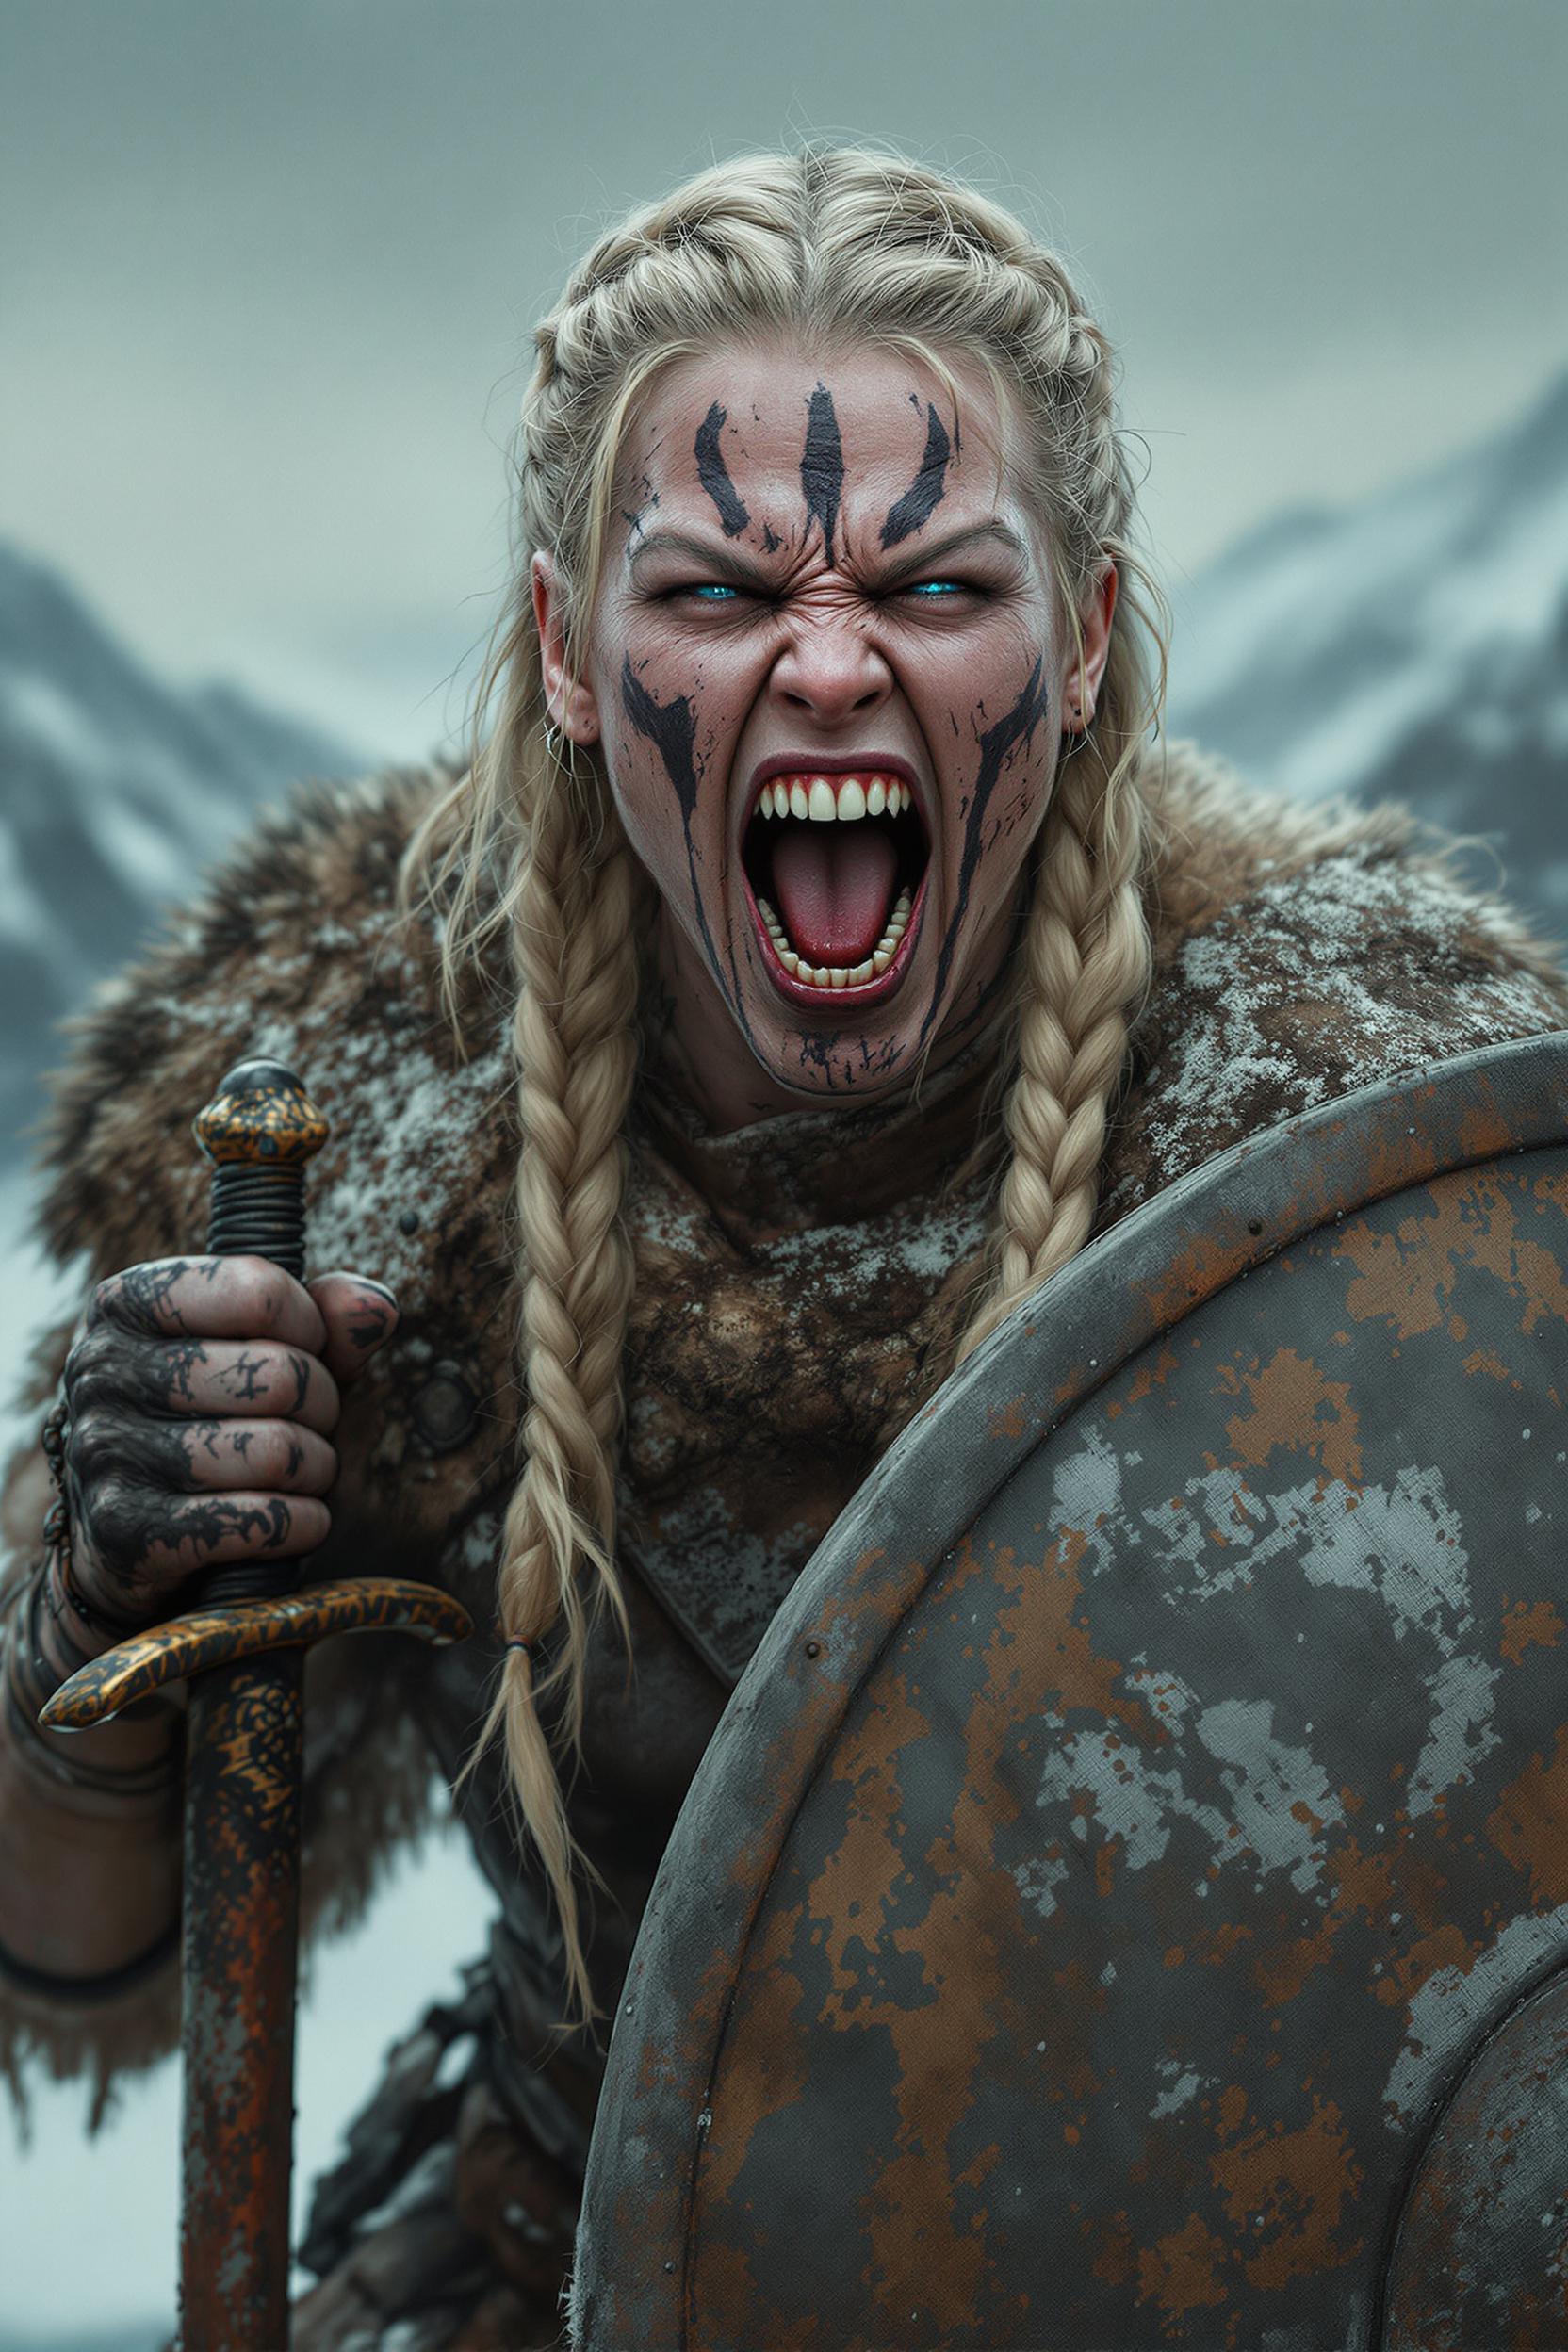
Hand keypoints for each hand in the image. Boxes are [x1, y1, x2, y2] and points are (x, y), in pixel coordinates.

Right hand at [57, 1256, 398, 1638]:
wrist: (129, 1532)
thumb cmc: (212, 1415)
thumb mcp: (264, 1350)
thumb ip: (326, 1319)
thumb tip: (376, 1306)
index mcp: (127, 1303)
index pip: (259, 1290)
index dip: (311, 1327)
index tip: (308, 1349)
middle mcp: (102, 1370)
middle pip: (280, 1376)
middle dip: (323, 1405)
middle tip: (312, 1421)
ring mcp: (107, 1453)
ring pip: (276, 1453)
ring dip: (317, 1469)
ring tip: (304, 1469)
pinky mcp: (127, 1532)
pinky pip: (261, 1521)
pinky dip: (305, 1523)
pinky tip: (295, 1517)